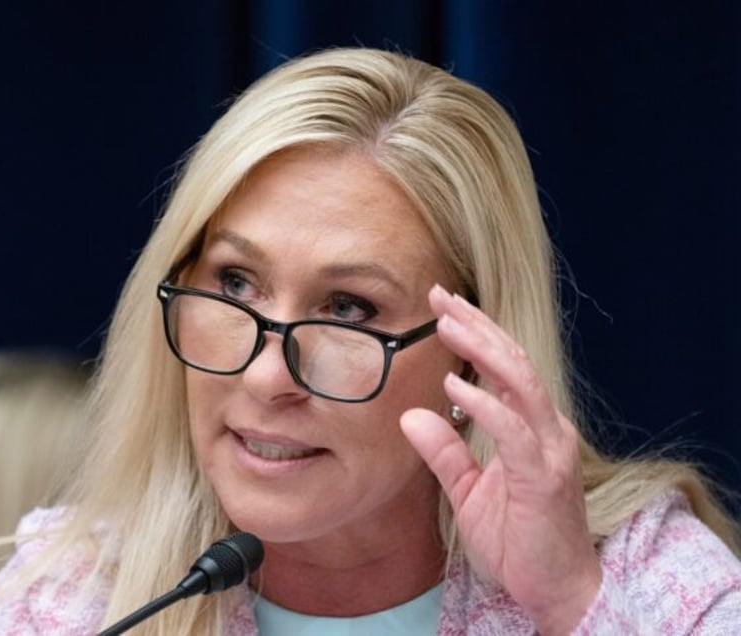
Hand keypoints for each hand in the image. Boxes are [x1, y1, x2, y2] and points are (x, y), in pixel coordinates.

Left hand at [400, 285, 601, 634]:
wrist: (556, 589)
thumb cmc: (517, 540)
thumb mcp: (469, 491)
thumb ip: (445, 452)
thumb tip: (412, 415)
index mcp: (530, 427)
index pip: (504, 366)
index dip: (476, 332)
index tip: (443, 306)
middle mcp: (545, 428)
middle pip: (513, 360)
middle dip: (476, 324)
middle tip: (440, 295)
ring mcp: (548, 449)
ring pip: (520, 382)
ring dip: (482, 349)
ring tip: (447, 323)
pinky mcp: (543, 476)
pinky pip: (513, 431)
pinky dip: (485, 404)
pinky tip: (455, 385)